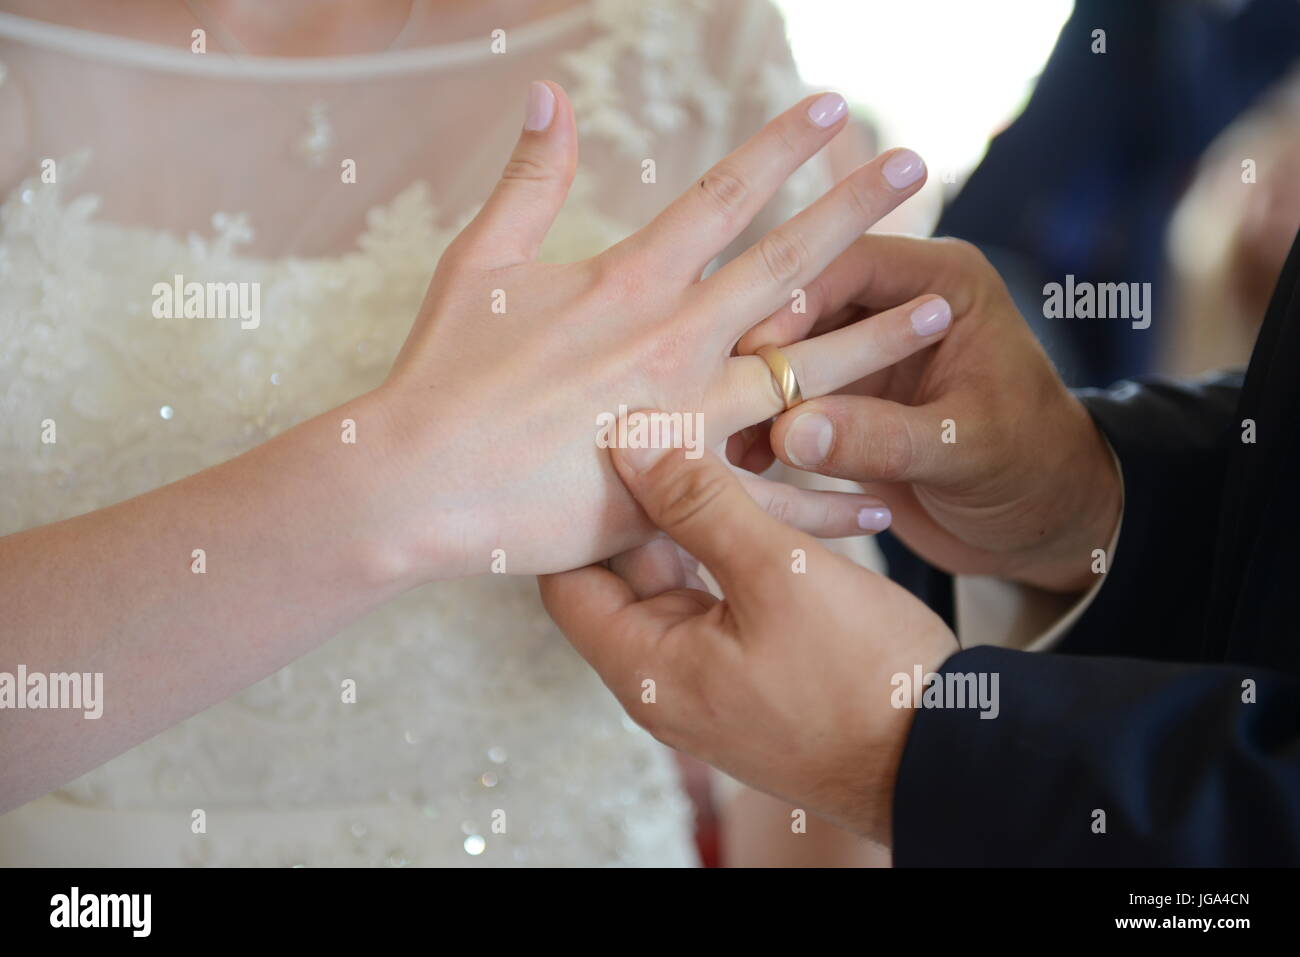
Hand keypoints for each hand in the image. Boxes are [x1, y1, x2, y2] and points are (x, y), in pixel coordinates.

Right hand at [370, 83, 947, 577]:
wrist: (416, 480)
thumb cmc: (440, 372)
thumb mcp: (479, 262)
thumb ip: (527, 180)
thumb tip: (547, 93)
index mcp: (627, 280)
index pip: (722, 196)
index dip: (780, 146)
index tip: (833, 108)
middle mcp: (671, 338)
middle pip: (785, 265)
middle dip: (853, 210)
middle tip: (916, 168)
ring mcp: (684, 415)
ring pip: (804, 373)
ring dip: (876, 339)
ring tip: (938, 310)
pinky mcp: (680, 491)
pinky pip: (773, 495)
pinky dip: (827, 496)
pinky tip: (881, 493)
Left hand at [539, 433, 957, 842]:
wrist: (945, 757)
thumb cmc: (862, 676)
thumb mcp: (778, 573)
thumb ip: (699, 504)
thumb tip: (627, 442)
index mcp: (646, 668)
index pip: (567, 579)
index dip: (578, 511)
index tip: (603, 445)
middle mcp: (662, 680)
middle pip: (619, 576)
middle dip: (637, 504)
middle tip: (657, 428)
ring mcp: (706, 679)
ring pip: (675, 579)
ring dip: (690, 520)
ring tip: (710, 445)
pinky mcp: (749, 673)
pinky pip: (718, 598)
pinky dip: (728, 550)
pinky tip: (760, 497)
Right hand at [738, 235, 1121, 592]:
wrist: (1045, 525)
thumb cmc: (1034, 471)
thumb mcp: (964, 450)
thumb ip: (881, 438)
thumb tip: (789, 432)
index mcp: (943, 284)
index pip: (850, 266)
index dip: (794, 305)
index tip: (749, 353)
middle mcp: (901, 306)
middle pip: (807, 307)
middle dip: (762, 356)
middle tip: (712, 396)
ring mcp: (871, 354)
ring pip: (792, 357)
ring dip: (757, 398)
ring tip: (720, 441)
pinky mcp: (851, 400)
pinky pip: (794, 402)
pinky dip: (768, 429)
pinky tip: (740, 465)